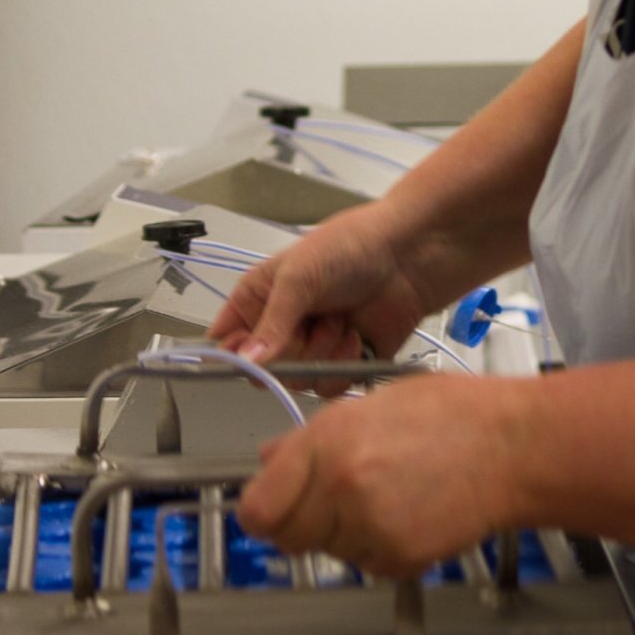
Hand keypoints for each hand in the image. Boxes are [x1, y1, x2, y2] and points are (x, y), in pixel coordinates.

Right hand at [209, 202, 430, 368]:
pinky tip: (358, 334)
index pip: (226, 342)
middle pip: (264, 371)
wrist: (408, 255)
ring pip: (299, 381)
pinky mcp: (344, 364)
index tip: (252, 354)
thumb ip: (272, 323)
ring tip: (342, 319)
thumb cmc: (349, 248)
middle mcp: (281, 327)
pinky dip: (345, 364)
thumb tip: (247, 363)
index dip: (235, 355)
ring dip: (323, 353)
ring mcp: (313, 347)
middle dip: (292, 349)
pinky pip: (330, 387)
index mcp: (258, 300)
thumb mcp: (299, 277)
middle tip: (313, 320)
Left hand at [236, 373, 527, 577]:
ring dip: (346, 531)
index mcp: (329, 441)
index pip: (258, 507)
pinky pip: (367, 562)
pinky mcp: (400, 559)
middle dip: (303, 521)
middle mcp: (342, 487)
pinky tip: (410, 509)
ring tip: (390, 490)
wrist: (511, 447)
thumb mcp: (371, 404)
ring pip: (330, 550)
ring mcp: (371, 528)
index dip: (264, 507)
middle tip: (337, 496)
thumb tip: (269, 458)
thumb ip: (312, 437)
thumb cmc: (452, 414)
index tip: (273, 504)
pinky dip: (380, 545)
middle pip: (287, 537)